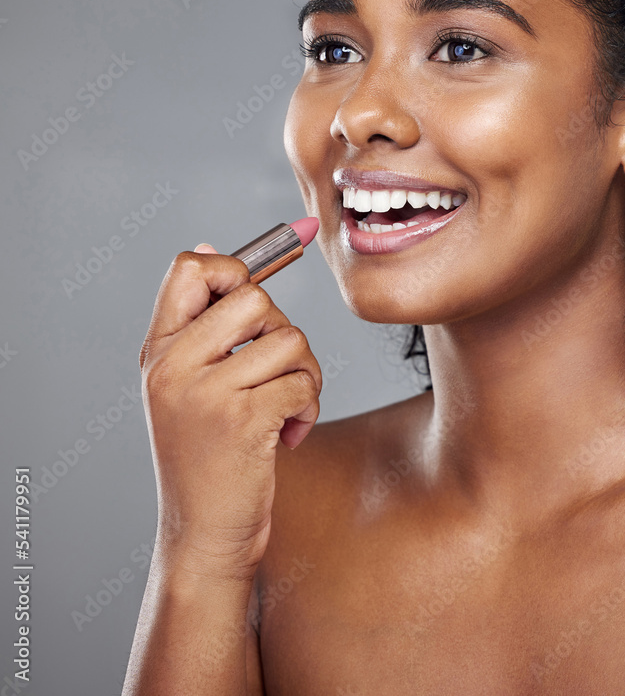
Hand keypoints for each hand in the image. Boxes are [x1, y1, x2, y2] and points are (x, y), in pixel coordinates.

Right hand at [138, 243, 321, 580]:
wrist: (203, 534)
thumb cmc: (207, 455)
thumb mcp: (187, 385)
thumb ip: (200, 321)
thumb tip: (209, 246)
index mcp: (159, 351)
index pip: (190, 269)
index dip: (234, 272)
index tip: (252, 310)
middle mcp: (173, 367)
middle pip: (255, 298)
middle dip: (282, 331)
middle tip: (275, 371)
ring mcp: (205, 394)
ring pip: (289, 340)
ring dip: (306, 374)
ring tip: (286, 406)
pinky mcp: (242, 422)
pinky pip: (302, 383)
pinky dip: (310, 407)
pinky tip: (289, 434)